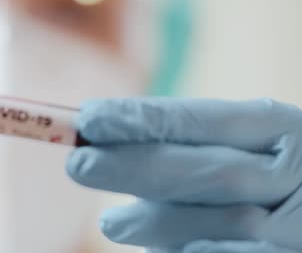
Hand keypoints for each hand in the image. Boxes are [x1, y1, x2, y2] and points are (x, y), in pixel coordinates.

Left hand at [67, 98, 301, 251]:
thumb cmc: (259, 173)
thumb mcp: (239, 144)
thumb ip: (183, 141)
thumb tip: (100, 137)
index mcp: (280, 129)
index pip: (206, 119)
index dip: (144, 120)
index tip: (89, 119)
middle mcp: (295, 176)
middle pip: (211, 173)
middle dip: (136, 168)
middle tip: (78, 164)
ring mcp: (295, 229)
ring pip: (220, 225)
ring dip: (154, 223)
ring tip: (111, 222)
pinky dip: (185, 252)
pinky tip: (155, 250)